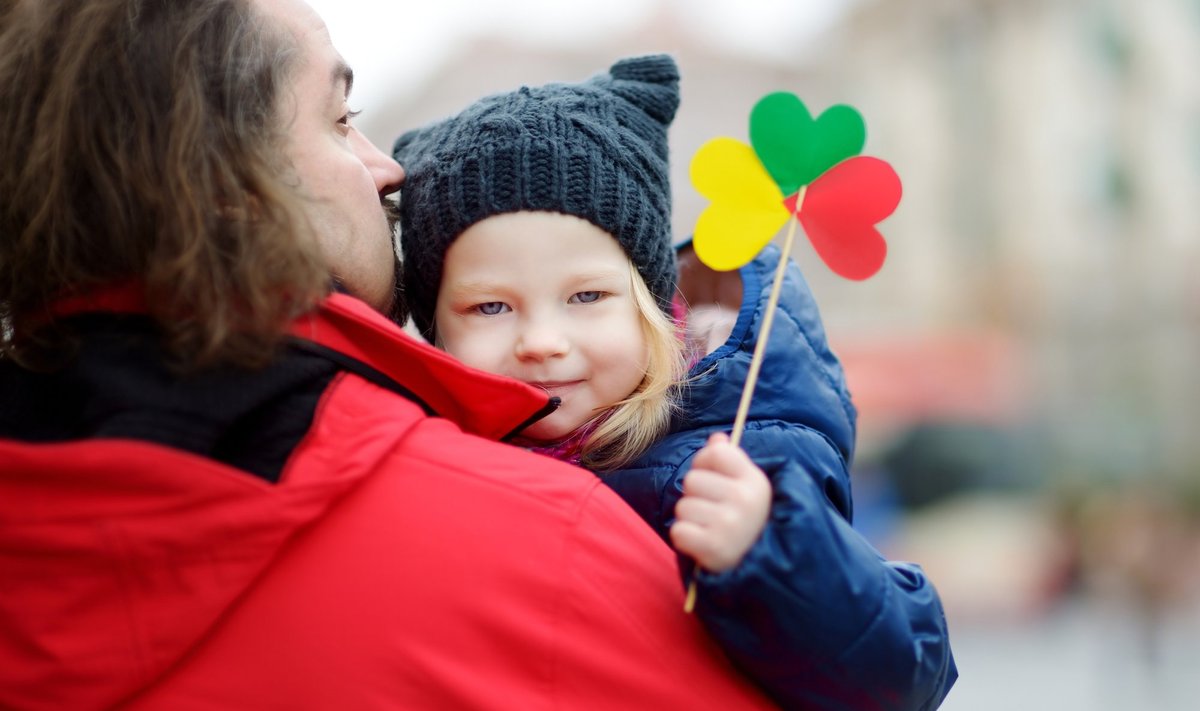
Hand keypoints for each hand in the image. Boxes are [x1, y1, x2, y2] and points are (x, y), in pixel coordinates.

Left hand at [670, 432, 771, 572]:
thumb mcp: (747, 488)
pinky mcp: (714, 548)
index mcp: (755, 481)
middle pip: (692, 480)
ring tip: (709, 529)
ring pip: (683, 507)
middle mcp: (744, 500)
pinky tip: (702, 543)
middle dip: (696, 496)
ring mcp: (730, 525)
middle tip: (713, 512)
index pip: (715, 453)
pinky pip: (678, 532)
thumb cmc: (748, 520)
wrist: (762, 567)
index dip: (705, 464)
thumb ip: (729, 460)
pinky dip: (685, 539)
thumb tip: (716, 438)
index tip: (713, 479)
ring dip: (690, 519)